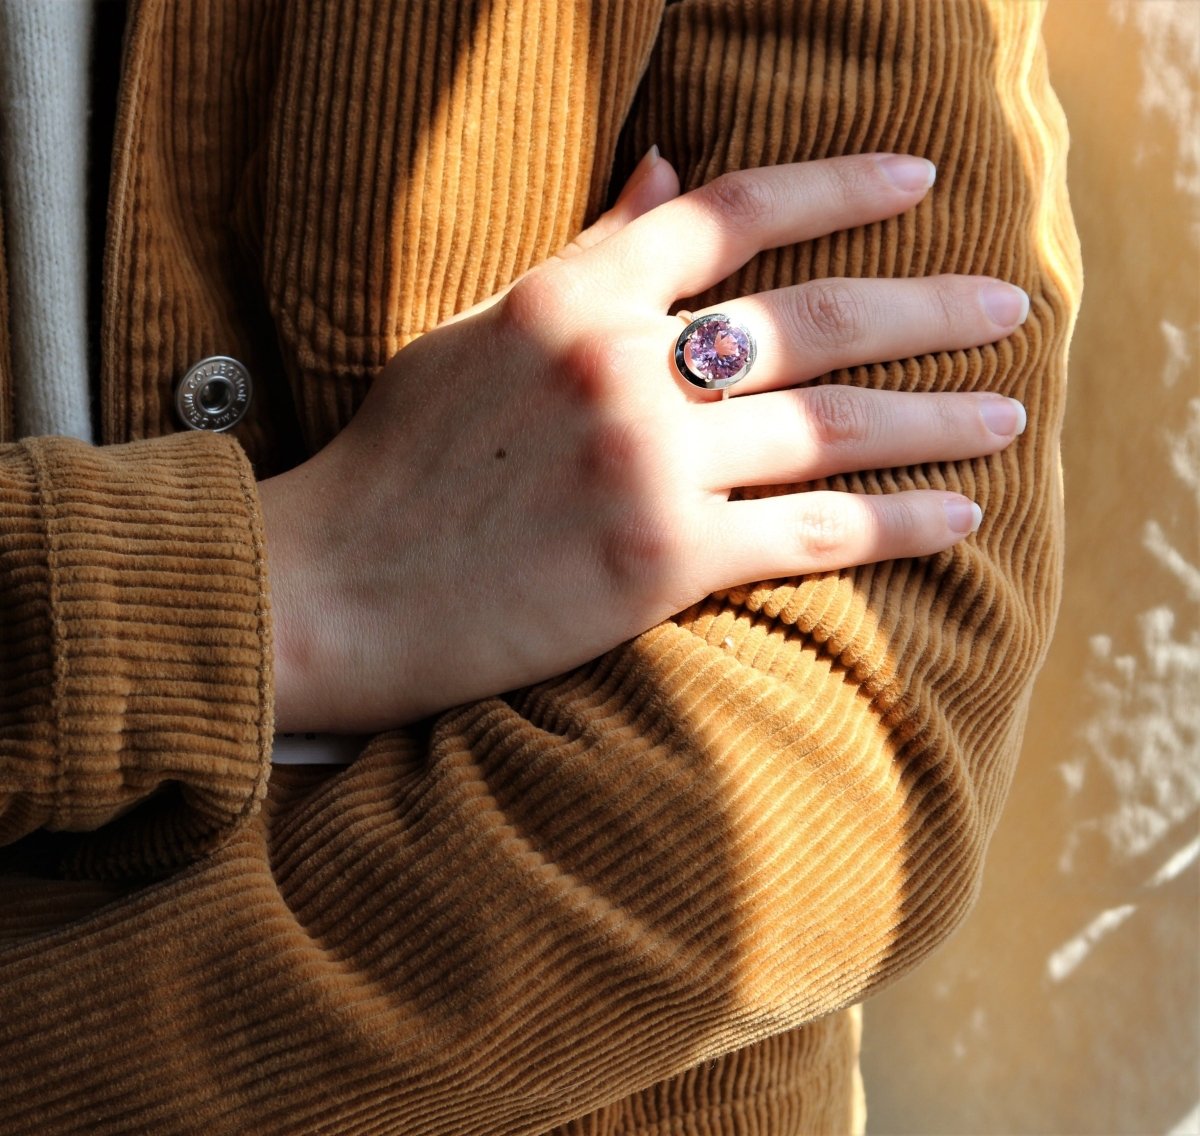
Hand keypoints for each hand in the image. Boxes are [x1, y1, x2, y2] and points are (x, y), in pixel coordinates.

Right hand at [260, 151, 1029, 732]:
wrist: (329, 589)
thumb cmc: (392, 466)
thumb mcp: (478, 334)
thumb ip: (586, 255)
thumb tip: (662, 166)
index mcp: (570, 294)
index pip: (733, 210)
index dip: (838, 183)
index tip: (918, 177)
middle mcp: (618, 363)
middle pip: (815, 316)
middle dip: (930, 304)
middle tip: (1009, 305)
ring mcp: (644, 461)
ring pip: (833, 425)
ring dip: (938, 417)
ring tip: (1008, 414)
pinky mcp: (658, 560)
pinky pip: (812, 532)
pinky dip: (897, 525)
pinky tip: (961, 517)